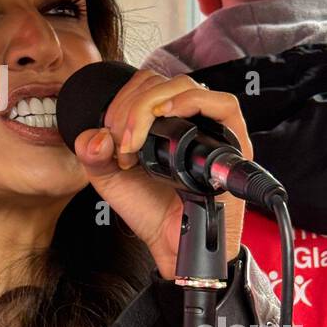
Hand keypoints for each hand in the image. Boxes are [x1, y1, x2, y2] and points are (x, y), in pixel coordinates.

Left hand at [71, 70, 252, 280]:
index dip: (122, 99)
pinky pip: (224, 104)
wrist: (171, 244)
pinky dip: (191, 101)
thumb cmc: (150, 210)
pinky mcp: (234, 142)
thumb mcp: (110, 179)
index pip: (145, 83)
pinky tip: (165, 115)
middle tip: (122, 144)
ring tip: (136, 139)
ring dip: (151, 105)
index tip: (109, 133)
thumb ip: (92, 154)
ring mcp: (213, 128)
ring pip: (185, 86)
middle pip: (161, 82)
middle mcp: (189, 120)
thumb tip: (95, 134)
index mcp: (161, 122)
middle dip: (131, 107)